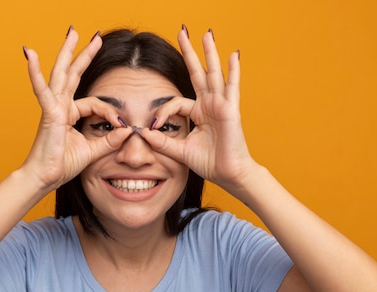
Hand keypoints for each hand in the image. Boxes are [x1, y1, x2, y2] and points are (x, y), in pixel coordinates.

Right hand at [21, 28, 132, 189]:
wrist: (44, 178)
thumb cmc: (62, 166)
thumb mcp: (93, 152)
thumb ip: (110, 141)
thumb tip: (129, 131)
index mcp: (69, 114)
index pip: (94, 103)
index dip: (110, 112)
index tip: (122, 124)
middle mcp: (60, 106)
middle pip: (73, 75)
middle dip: (84, 55)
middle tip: (95, 37)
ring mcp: (53, 108)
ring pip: (61, 74)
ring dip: (67, 52)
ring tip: (73, 33)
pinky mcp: (48, 114)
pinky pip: (42, 90)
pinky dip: (35, 72)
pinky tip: (29, 55)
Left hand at [141, 28, 258, 190]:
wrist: (228, 174)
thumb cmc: (209, 163)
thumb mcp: (180, 151)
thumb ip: (162, 142)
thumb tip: (143, 133)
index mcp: (198, 113)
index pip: (176, 102)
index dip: (162, 112)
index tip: (153, 127)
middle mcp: (209, 105)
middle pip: (197, 74)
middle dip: (189, 53)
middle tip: (182, 32)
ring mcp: (221, 105)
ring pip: (213, 74)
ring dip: (209, 53)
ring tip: (206, 34)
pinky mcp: (230, 110)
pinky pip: (231, 87)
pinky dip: (233, 71)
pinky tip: (233, 55)